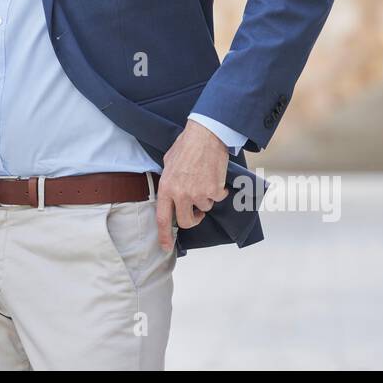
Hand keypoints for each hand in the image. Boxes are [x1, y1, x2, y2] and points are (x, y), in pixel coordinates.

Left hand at [155, 120, 230, 251]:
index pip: (163, 218)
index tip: (165, 246)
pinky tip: (214, 176)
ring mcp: (198, 193)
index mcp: (166, 187)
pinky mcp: (214, 190)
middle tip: (196, 212)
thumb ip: (168, 181)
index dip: (164, 235)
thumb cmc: (186, 146)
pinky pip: (218, 198)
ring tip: (204, 180)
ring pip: (204, 208)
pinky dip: (219, 190)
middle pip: (186, 222)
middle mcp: (181, 194)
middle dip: (193, 219)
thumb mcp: (168, 163)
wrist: (206, 135)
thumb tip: (170, 193)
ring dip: (206, 198)